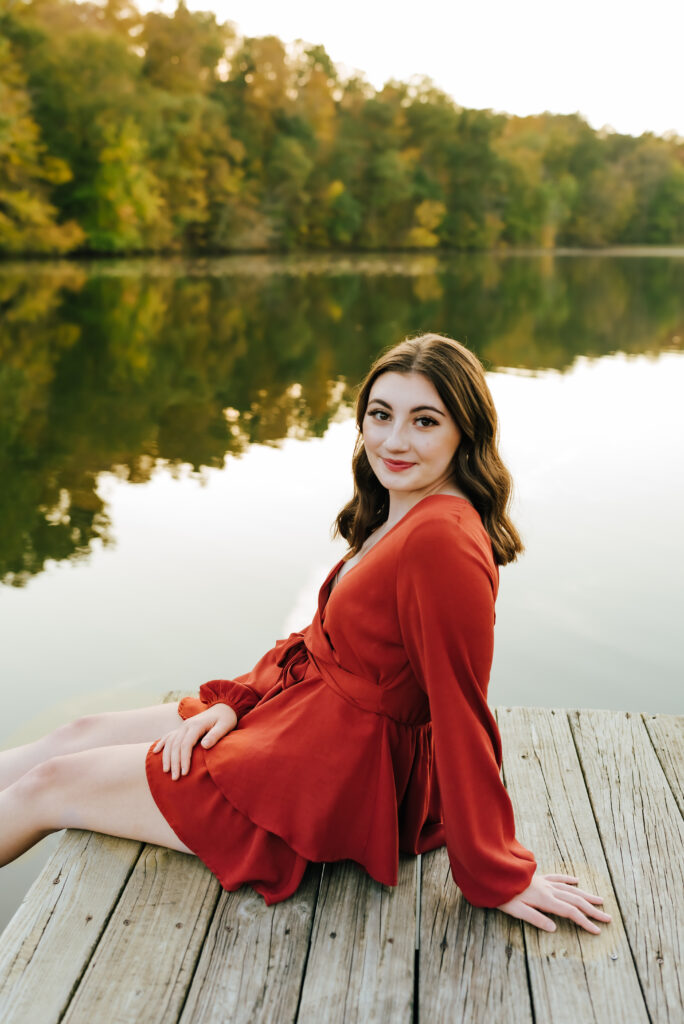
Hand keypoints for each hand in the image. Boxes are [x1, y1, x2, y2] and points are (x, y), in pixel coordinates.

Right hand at [152, 704, 237, 780]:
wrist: (223, 707)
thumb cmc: (226, 719)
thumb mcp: (225, 726)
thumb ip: (215, 735)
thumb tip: (204, 746)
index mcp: (196, 725)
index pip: (186, 744)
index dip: (184, 759)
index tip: (185, 773)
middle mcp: (186, 725)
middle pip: (176, 745)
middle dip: (174, 763)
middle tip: (175, 778)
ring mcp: (183, 726)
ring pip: (170, 742)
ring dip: (167, 757)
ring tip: (166, 771)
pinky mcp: (182, 728)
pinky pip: (168, 736)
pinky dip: (161, 744)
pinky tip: (155, 752)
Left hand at [496, 873, 611, 933]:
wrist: (494, 872)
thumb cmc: (503, 894)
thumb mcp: (517, 911)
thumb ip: (536, 919)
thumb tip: (554, 929)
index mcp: (545, 900)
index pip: (570, 912)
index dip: (585, 922)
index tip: (597, 930)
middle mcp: (549, 889)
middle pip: (575, 900)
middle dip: (592, 910)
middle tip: (608, 918)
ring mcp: (545, 882)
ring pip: (570, 888)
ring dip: (586, 895)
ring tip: (600, 900)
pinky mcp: (539, 877)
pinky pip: (557, 877)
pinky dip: (568, 879)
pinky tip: (576, 880)